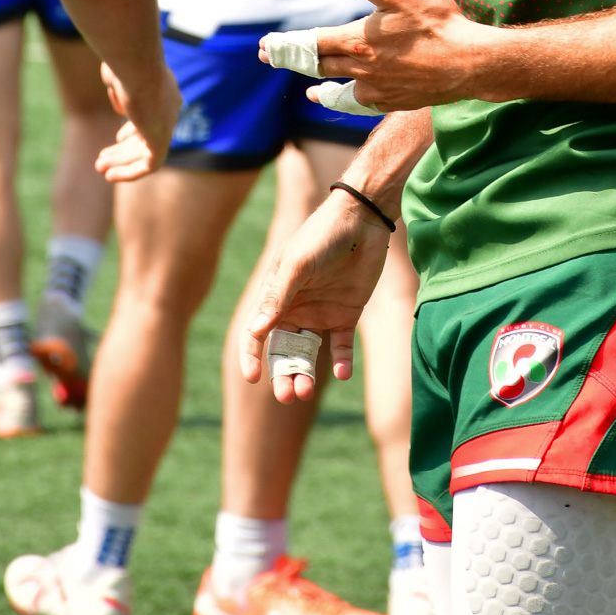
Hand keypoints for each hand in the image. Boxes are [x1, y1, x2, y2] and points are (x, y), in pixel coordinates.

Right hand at [94, 64, 179, 181]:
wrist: (135, 65)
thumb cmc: (123, 63)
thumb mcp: (119, 73)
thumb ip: (120, 89)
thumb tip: (122, 108)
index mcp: (163, 89)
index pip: (152, 115)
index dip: (135, 129)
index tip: (119, 138)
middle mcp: (170, 107)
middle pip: (147, 134)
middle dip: (124, 149)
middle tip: (102, 158)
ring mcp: (168, 123)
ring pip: (146, 151)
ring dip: (122, 161)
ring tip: (101, 168)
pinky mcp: (163, 139)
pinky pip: (151, 164)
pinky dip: (131, 172)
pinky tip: (111, 176)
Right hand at [241, 190, 391, 399]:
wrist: (364, 219)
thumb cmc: (324, 235)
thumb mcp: (298, 263)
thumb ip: (279, 296)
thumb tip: (257, 330)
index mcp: (277, 295)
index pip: (257, 332)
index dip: (251, 356)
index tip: (253, 377)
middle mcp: (295, 308)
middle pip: (283, 350)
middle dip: (282, 374)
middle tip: (288, 395)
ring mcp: (321, 312)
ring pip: (309, 354)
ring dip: (306, 374)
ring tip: (307, 391)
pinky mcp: (346, 314)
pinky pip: (340, 346)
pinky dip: (340, 361)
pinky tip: (342, 371)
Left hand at [264, 0, 490, 109]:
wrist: (470, 62)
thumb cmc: (435, 22)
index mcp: (356, 41)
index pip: (309, 44)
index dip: (285, 45)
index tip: (265, 46)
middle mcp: (361, 70)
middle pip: (318, 66)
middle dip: (293, 61)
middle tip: (272, 57)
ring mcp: (377, 90)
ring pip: (338, 87)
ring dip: (319, 83)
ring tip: (309, 86)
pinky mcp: (394, 101)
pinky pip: (361, 103)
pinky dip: (347, 100)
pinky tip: (349, 98)